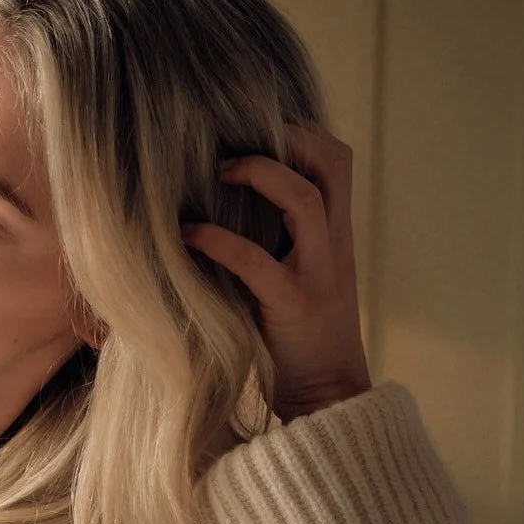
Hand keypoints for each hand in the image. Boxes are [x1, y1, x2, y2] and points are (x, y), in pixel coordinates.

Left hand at [182, 123, 372, 421]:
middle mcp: (335, 246)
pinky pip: (257, 260)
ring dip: (258, 175)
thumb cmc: (298, 338)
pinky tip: (187, 234)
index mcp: (336, 236)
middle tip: (235, 139)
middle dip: (289, 137)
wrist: (328, 399)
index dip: (303, 132)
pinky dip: (218, 239)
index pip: (337, 161)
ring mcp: (318, 274)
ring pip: (305, 199)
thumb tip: (220, 203)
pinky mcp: (292, 306)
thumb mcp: (298, 276)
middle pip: (333, 163)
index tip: (257, 125)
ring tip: (214, 171)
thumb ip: (278, 240)